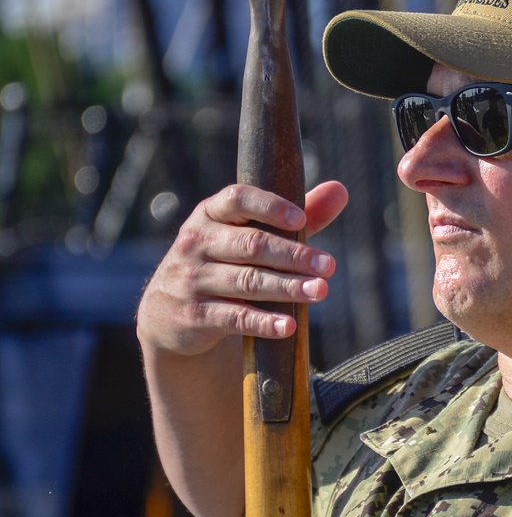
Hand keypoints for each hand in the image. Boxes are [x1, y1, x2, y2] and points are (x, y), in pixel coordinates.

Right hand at [136, 181, 348, 356]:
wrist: (168, 314)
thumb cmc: (223, 262)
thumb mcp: (247, 235)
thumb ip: (293, 216)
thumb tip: (339, 190)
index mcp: (211, 215)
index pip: (237, 199)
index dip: (269, 207)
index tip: (301, 219)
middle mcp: (197, 243)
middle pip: (251, 245)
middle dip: (293, 255)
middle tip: (329, 266)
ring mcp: (192, 280)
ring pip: (246, 281)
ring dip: (287, 287)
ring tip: (320, 291)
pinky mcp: (194, 315)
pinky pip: (234, 318)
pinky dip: (263, 322)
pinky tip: (289, 326)